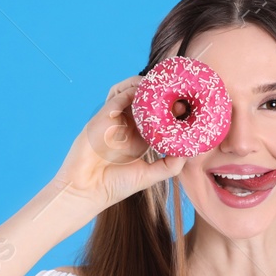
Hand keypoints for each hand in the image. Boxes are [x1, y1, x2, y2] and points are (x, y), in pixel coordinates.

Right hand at [52, 75, 188, 212]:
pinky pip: (118, 94)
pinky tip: (146, 89)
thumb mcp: (149, 175)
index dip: (172, 110)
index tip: (188, 108)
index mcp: (139, 138)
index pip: (158, 116)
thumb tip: (188, 152)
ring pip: (131, 91)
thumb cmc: (114, 185)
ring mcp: (115, 119)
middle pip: (146, 100)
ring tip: (163, 85)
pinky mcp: (103, 115)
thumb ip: (170, 165)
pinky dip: (132, 88)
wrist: (87, 190)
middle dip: (163, 94)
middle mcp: (127, 125)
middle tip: (181, 93)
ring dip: (147, 85)